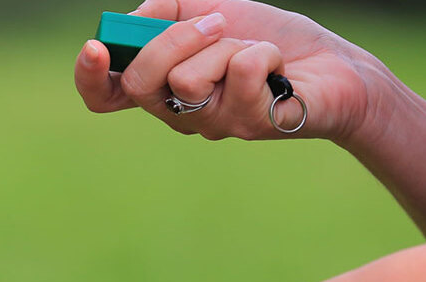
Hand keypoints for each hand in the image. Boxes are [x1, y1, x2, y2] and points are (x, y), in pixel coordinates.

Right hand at [75, 0, 372, 142]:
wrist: (336, 65)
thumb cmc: (270, 39)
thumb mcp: (212, 8)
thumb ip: (165, 11)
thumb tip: (132, 22)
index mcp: (161, 86)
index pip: (105, 95)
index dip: (89, 77)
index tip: (96, 48)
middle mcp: (178, 113)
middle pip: (138, 84)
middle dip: (173, 41)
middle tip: (216, 24)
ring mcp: (211, 125)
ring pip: (188, 80)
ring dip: (227, 45)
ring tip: (253, 50)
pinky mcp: (248, 125)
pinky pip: (239, 73)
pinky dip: (263, 52)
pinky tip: (278, 67)